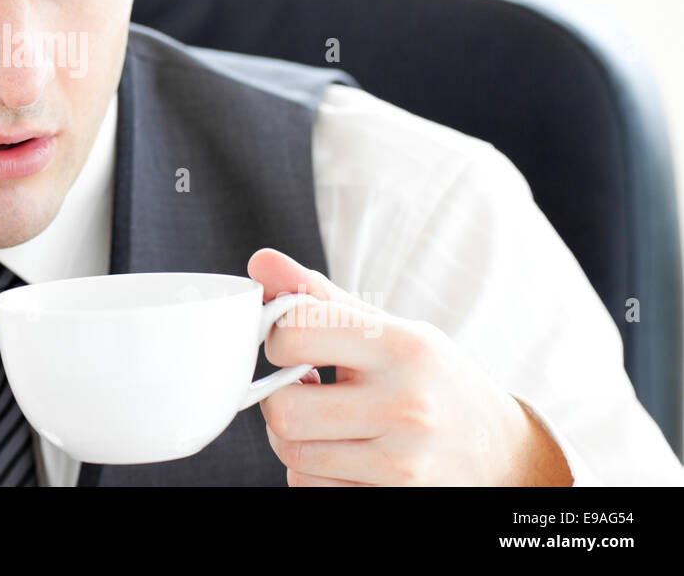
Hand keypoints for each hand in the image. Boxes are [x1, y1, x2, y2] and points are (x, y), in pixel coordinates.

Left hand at [248, 248, 572, 485]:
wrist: (500, 452)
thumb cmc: (432, 378)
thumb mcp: (389, 328)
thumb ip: (321, 298)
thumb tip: (261, 262)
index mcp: (403, 347)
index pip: (295, 333)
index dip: (277, 337)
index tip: (292, 343)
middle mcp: (405, 406)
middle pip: (282, 409)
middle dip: (279, 398)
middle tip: (303, 388)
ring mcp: (401, 463)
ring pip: (291, 455)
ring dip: (294, 437)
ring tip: (326, 419)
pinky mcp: (393, 499)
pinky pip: (310, 487)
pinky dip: (313, 472)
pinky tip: (343, 451)